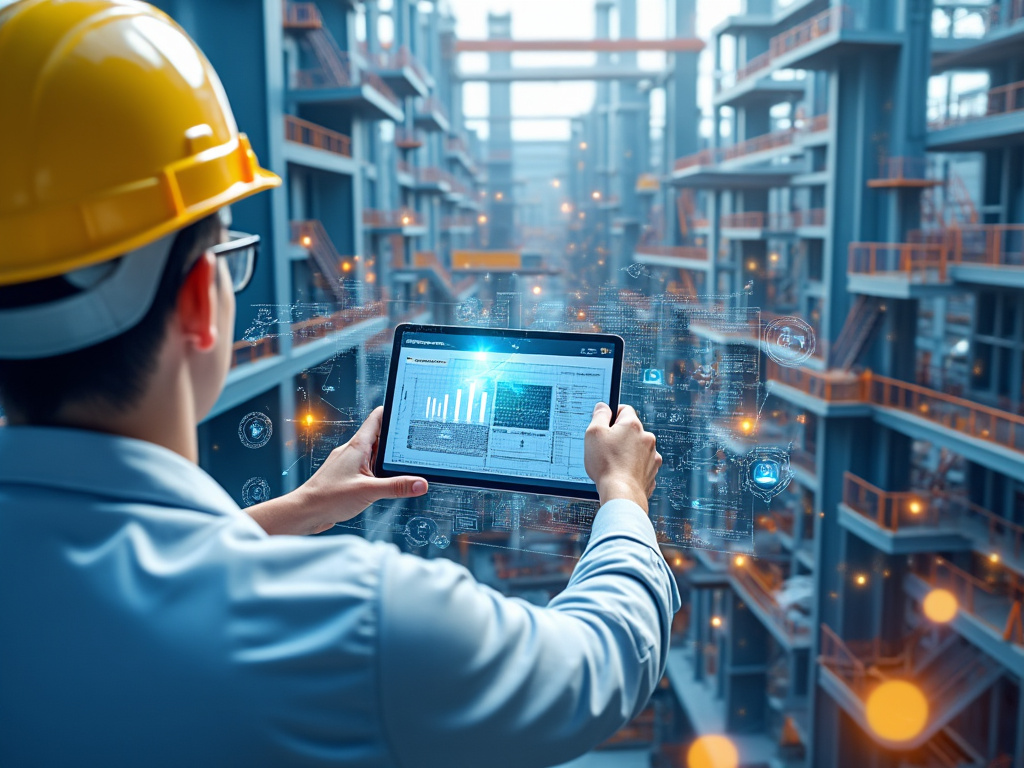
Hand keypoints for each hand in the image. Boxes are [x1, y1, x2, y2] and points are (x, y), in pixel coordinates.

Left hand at [248, 407, 427, 534]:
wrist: (305, 511)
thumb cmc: (328, 497)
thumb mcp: (369, 491)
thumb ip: (397, 486)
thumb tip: (420, 483)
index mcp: (357, 446)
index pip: (377, 418)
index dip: (392, 412)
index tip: (407, 411)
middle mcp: (352, 451)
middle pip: (379, 437)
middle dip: (395, 441)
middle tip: (413, 445)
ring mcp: (348, 463)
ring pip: (372, 454)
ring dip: (386, 459)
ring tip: (401, 467)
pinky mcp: (346, 476)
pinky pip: (366, 468)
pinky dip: (377, 471)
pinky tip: (382, 483)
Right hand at [584, 403, 660, 511]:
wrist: (621, 493)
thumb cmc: (606, 465)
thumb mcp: (594, 433)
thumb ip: (599, 415)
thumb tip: (603, 406)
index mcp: (632, 425)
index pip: (624, 409)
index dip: (613, 415)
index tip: (606, 424)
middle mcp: (646, 438)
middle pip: (632, 430)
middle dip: (619, 436)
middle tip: (606, 447)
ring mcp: (652, 455)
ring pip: (637, 447)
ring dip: (627, 452)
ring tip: (613, 463)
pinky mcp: (653, 471)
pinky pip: (642, 464)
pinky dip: (633, 467)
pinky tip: (622, 473)